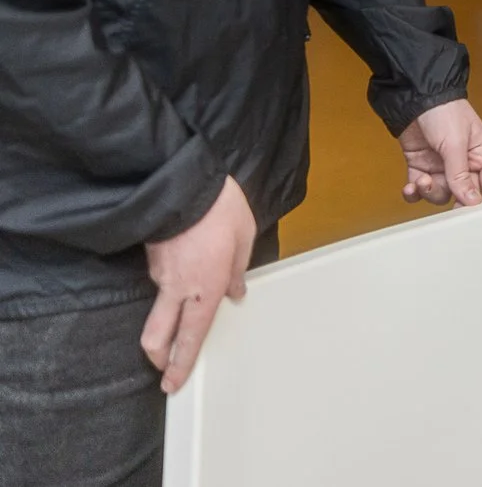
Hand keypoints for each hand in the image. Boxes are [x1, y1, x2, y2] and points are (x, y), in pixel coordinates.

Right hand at [142, 176, 254, 393]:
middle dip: (158, 358)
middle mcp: (180, 289)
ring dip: (165, 321)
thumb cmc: (220, 210)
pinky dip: (169, 289)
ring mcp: (160, 276)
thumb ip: (239, 270)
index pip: (192, 337)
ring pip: (158, 310)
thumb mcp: (244, 238)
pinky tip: (184, 277)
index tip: (173, 383)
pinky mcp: (151, 261)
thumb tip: (237, 291)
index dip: (181, 364)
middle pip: (156, 337)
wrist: (183, 184)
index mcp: (207, 288)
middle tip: (163, 370)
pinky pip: (160, 284)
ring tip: (183, 317)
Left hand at [399, 98, 481, 206]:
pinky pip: (419, 190)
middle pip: (465, 195)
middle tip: (446, 211)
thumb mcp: (456, 143)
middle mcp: (465, 163)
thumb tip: (471, 201)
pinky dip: (413, 192)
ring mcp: (442, 166)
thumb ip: (461, 174)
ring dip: (430, 192)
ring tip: (422, 180)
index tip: (472, 213)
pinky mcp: (422, 166)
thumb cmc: (444, 111)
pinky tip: (410, 187)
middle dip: (453, 202)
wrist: (413, 98)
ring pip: (441, 194)